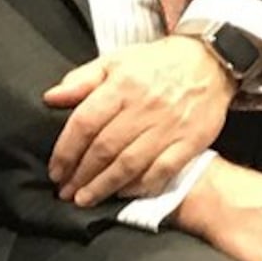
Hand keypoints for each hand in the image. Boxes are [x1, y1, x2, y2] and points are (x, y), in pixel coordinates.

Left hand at [44, 35, 232, 205]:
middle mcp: (143, 108)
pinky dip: (140, 186)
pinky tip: (122, 193)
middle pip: (104, 149)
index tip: (56, 170)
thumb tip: (51, 98)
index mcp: (122, 86)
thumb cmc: (156, 63)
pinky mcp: (189, 142)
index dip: (66, 151)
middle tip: (65, 191)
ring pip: (129, 164)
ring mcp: (168, 127)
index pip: (85, 123)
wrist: (210, 61)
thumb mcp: (116, 60)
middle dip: (80, 175)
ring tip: (85, 199)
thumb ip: (82, 80)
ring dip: (103, 186)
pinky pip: (161, 171)